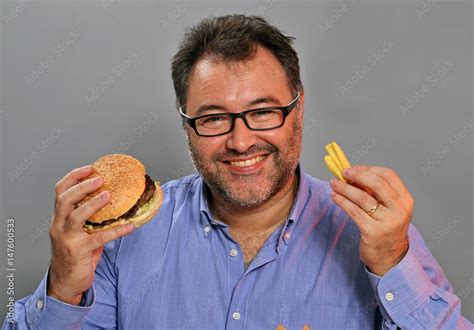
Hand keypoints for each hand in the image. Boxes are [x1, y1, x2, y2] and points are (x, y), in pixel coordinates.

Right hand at [48, 165, 134, 304]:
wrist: (65, 282)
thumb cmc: (75, 254)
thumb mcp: (80, 232)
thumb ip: (92, 218)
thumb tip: (116, 201)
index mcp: (59, 218)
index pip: (60, 191)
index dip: (74, 177)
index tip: (90, 168)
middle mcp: (59, 226)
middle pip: (64, 200)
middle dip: (81, 187)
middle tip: (99, 179)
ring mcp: (67, 239)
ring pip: (76, 217)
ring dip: (93, 204)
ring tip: (108, 196)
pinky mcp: (78, 252)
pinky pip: (99, 238)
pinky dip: (116, 231)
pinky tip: (129, 226)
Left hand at [329, 165, 413, 275]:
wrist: (389, 257)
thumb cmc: (386, 229)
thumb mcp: (388, 209)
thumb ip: (375, 192)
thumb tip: (352, 175)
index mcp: (405, 200)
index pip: (388, 175)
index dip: (368, 169)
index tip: (353, 169)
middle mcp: (399, 210)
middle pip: (377, 184)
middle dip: (357, 175)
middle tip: (342, 173)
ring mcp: (387, 222)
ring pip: (362, 198)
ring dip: (345, 188)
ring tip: (333, 183)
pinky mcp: (373, 232)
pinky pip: (354, 211)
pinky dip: (342, 201)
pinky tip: (334, 196)